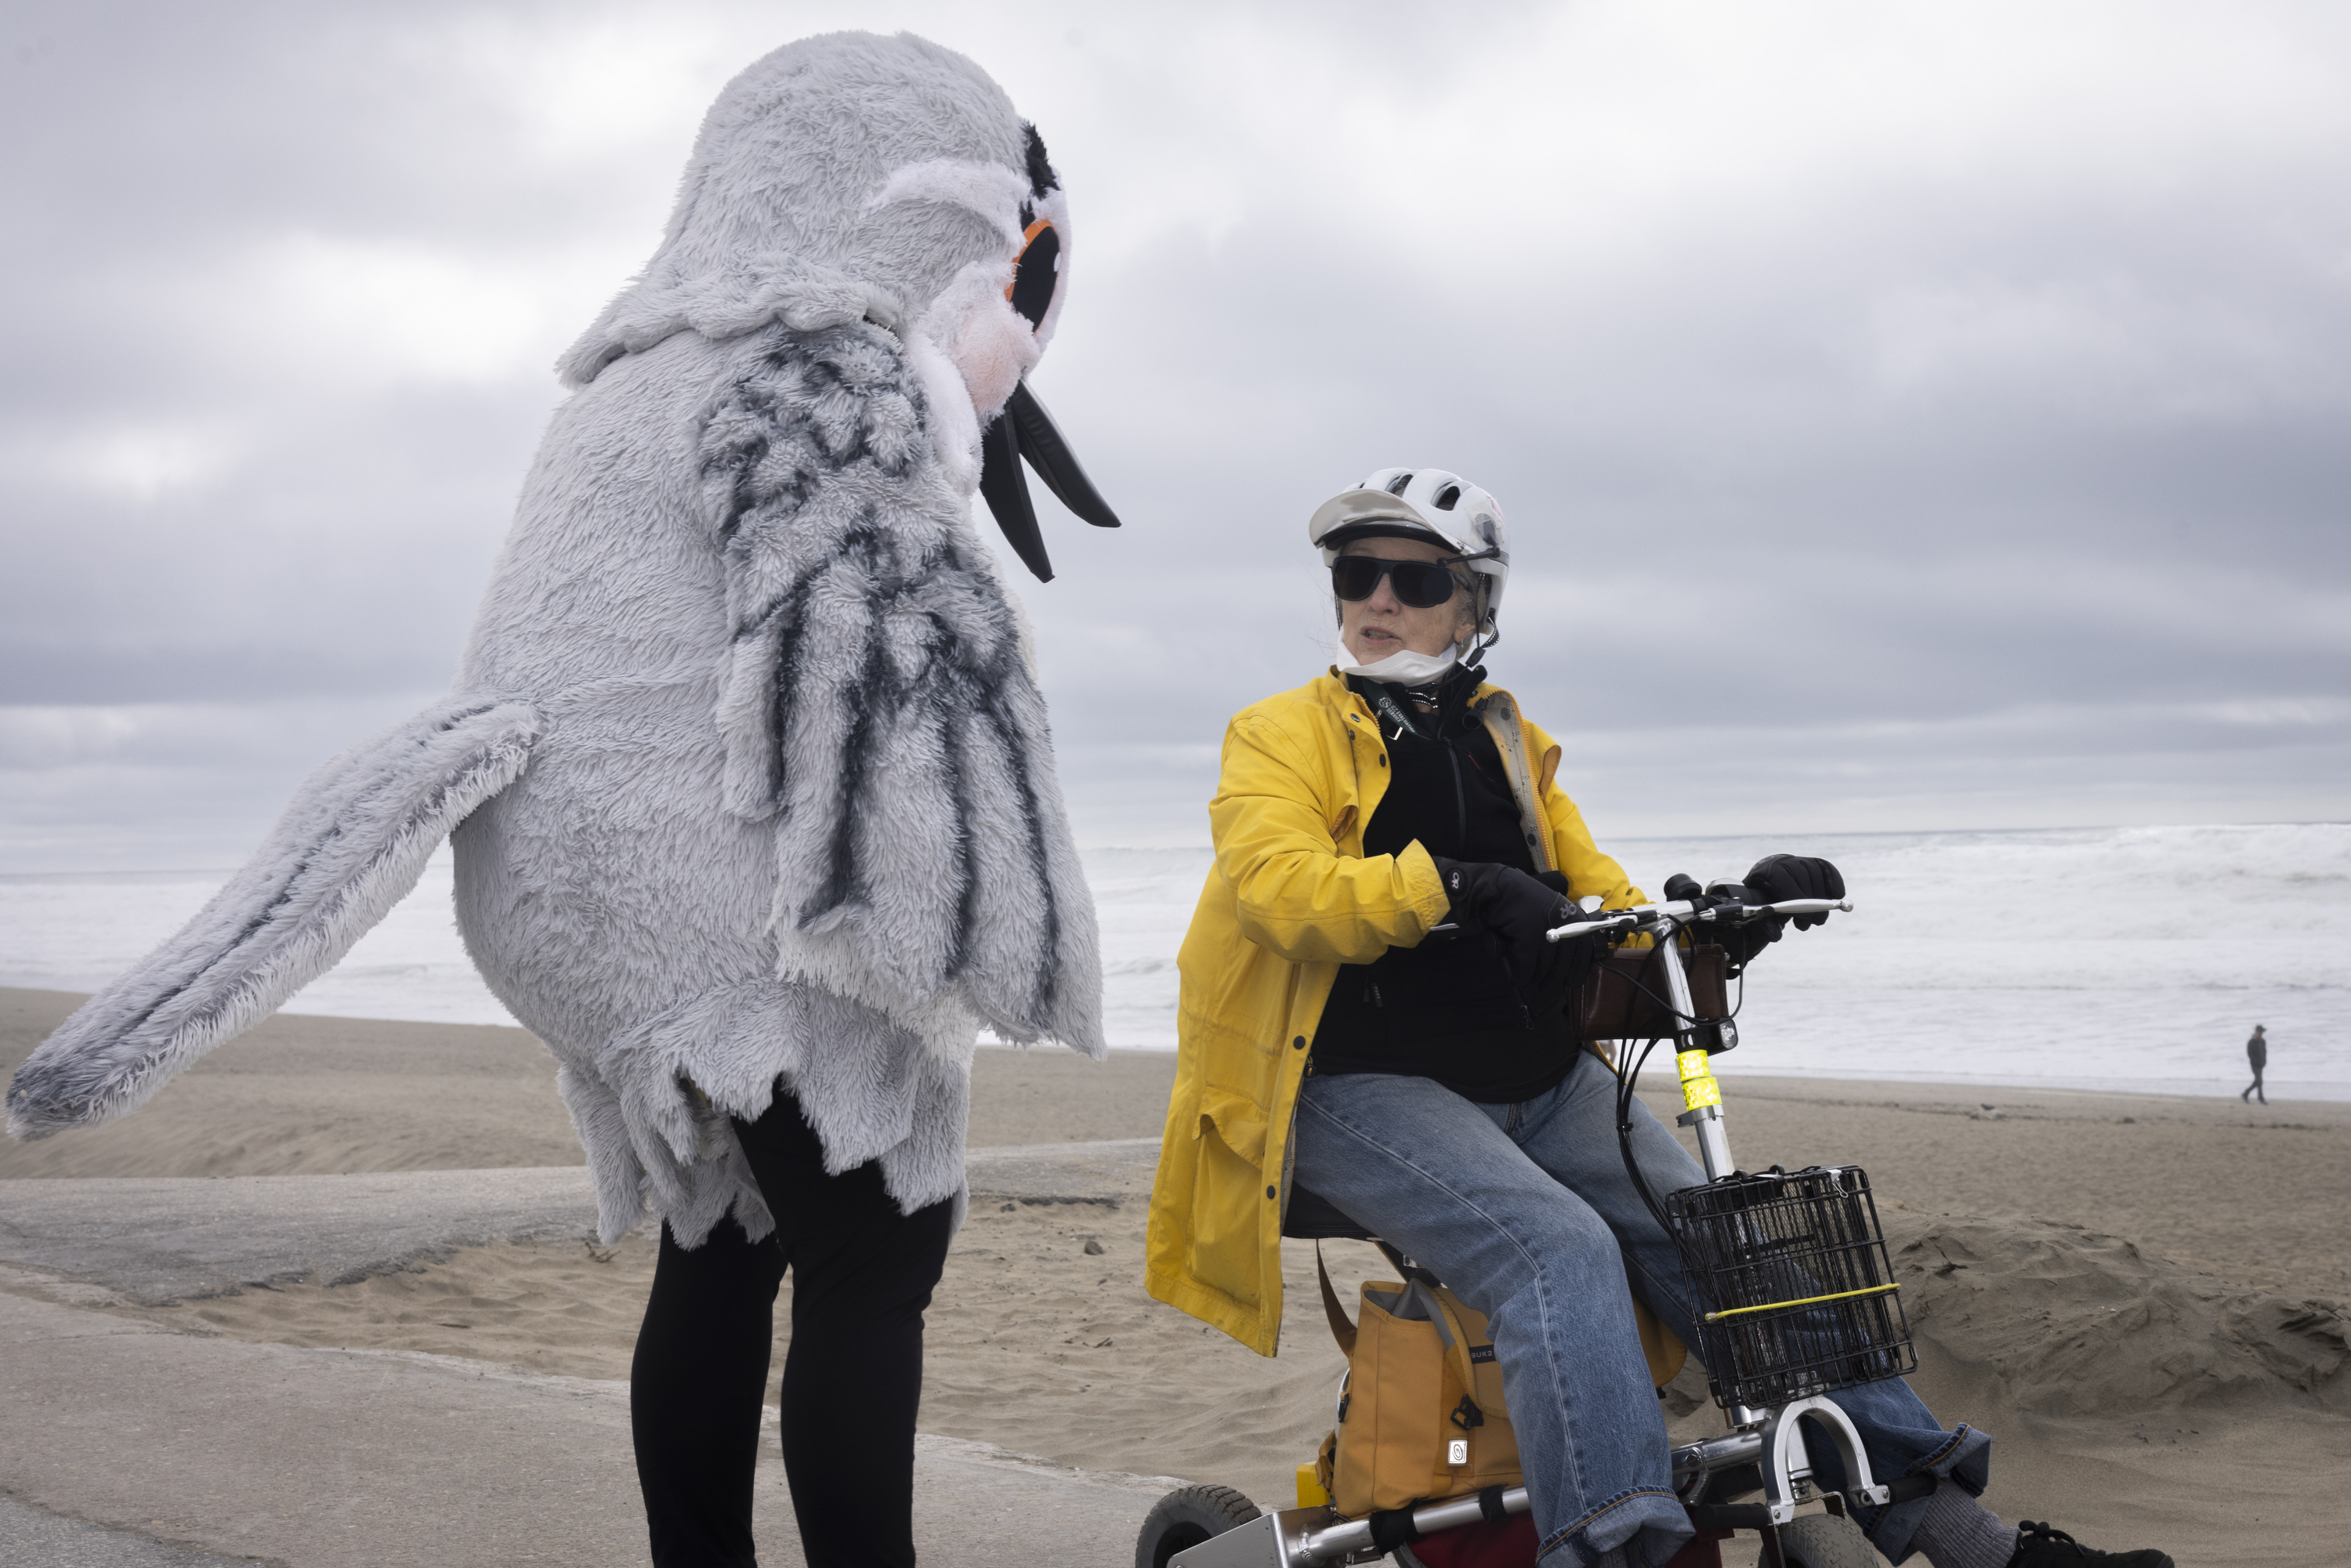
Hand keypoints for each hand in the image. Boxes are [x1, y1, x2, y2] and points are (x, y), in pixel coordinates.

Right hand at [1430, 856, 1573, 985]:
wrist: (1497, 890)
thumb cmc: (1520, 901)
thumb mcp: (1547, 910)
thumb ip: (1558, 927)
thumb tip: (1562, 956)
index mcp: (1570, 914)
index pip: (1584, 945)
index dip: (1579, 966)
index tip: (1573, 981)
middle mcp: (1562, 921)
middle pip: (1564, 960)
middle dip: (1556, 977)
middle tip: (1549, 987)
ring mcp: (1545, 929)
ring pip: (1546, 964)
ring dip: (1538, 977)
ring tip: (1532, 983)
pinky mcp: (1528, 936)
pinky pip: (1528, 964)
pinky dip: (1523, 975)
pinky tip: (1520, 979)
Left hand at [1703, 855, 1843, 974]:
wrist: (1767, 886)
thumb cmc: (1763, 901)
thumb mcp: (1759, 912)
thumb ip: (1766, 923)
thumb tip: (1776, 936)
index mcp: (1765, 871)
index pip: (1782, 878)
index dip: (1795, 897)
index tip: (1803, 917)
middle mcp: (1782, 862)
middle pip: (1802, 876)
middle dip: (1811, 902)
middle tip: (1812, 923)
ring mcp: (1798, 861)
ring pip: (1816, 874)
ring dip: (1823, 899)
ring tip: (1818, 920)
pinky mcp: (1812, 863)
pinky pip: (1826, 868)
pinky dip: (1834, 881)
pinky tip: (1837, 895)